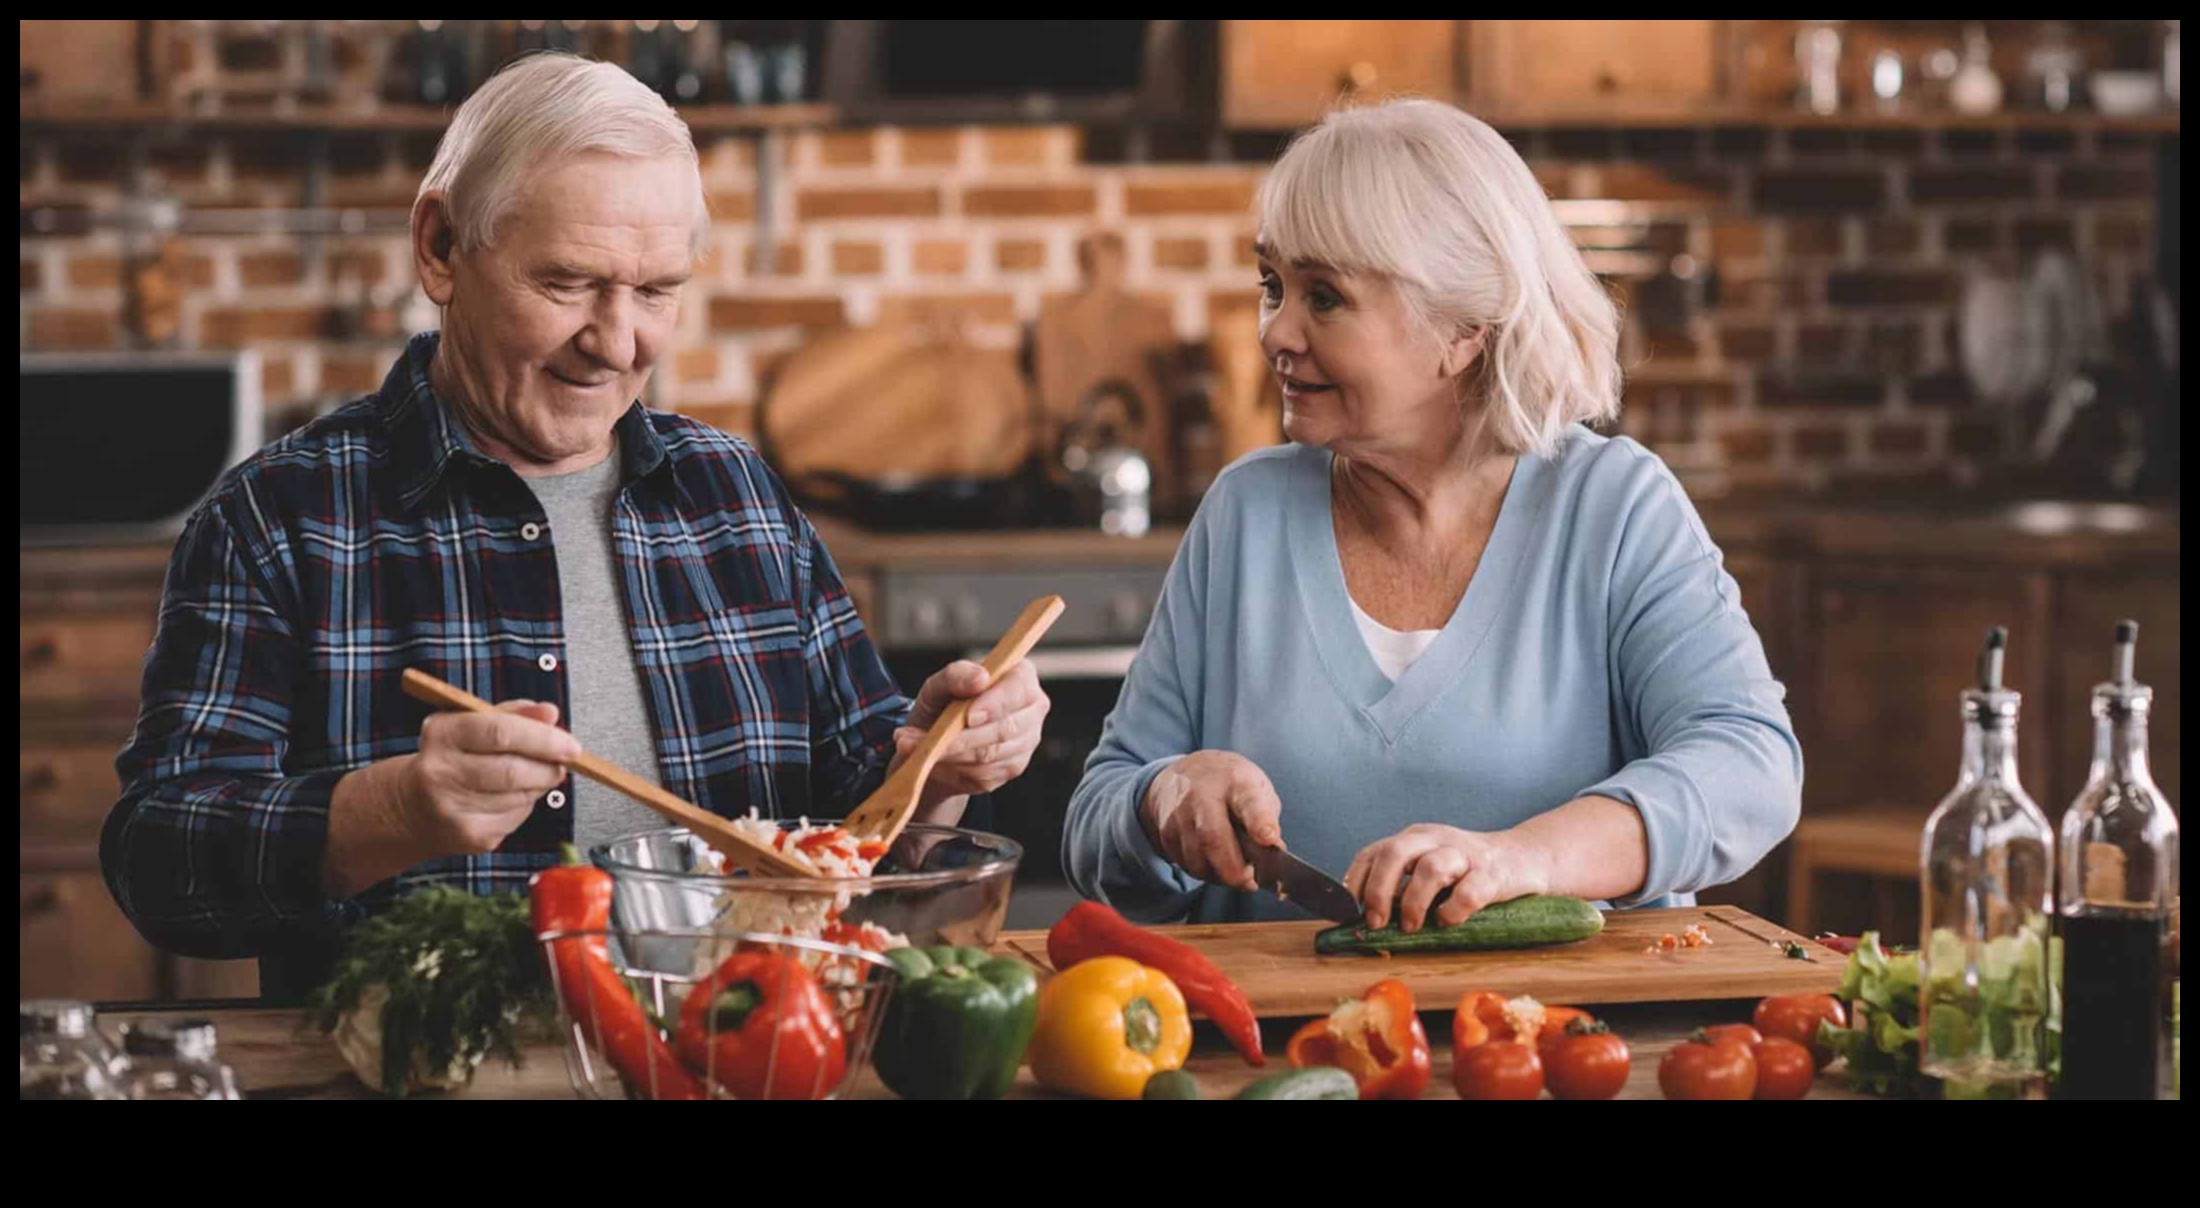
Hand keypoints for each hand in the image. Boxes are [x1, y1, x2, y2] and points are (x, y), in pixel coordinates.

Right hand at [398, 700, 579, 855]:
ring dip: (539, 784)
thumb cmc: (452, 757)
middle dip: (549, 766)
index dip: (543, 739)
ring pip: (520, 796)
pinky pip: (517, 817)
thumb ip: (514, 715)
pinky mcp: (468, 835)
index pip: (500, 733)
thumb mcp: (472, 724)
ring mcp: (451, 808)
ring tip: (533, 775)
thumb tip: (550, 712)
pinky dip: (525, 804)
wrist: (411, 807)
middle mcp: (439, 772)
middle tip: (564, 760)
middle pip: (513, 771)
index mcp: (441, 733)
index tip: (571, 744)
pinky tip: (510, 796)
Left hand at [891, 659, 1048, 805]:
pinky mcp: (1013, 768)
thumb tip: (980, 677)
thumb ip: (955, 675)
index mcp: (1022, 677)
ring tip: (912, 746)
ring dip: (949, 754)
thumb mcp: (939, 685)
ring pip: (990, 755)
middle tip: (928, 740)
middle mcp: (1032, 709)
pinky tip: (933, 760)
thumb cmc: (943, 702)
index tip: (969, 716)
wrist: (938, 739)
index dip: (995, 705)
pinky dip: (952, 769)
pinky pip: (983, 774)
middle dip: (963, 738)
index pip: (1018, 690)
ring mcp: (1027, 742)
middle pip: (1005, 729)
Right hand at [1138, 750, 1282, 891]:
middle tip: (1249, 882)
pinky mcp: (1166, 832)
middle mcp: (1203, 795)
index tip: (1269, 839)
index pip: (1248, 802)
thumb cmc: (1231, 785)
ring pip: (1197, 860)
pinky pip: (1186, 865)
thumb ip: (1268, 819)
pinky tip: (1213, 862)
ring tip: (1233, 871)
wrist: (1186, 772)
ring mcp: (1180, 813)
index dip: (1260, 822)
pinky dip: (1204, 872)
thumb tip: (1274, 852)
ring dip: (1219, 876)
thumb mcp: (1257, 788)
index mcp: (1237, 781)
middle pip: (1214, 838)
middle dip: (1234, 870)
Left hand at [1344, 824, 1551, 931]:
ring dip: (1414, 901)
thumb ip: (1401, 885)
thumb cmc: (1467, 870)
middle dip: (1379, 890)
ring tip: (1412, 925)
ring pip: (1431, 868)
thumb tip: (1367, 917)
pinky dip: (1453, 911)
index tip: (1352, 909)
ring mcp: (1465, 854)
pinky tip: (1448, 920)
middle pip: (1395, 853)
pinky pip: (1469, 892)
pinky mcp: (1492, 874)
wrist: (1522, 858)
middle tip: (1376, 922)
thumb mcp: (1428, 867)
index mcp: (1415, 838)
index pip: (1373, 852)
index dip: (1357, 880)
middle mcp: (1435, 839)